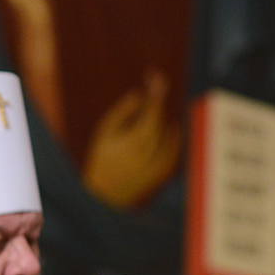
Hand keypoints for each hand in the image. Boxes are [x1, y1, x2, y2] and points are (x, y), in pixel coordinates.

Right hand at [81, 71, 180, 209]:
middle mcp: (142, 155)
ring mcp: (153, 167)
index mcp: (127, 143)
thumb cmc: (100, 160)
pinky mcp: (159, 175)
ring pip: (168, 137)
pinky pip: (173, 154)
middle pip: (158, 123)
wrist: (101, 196)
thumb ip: (122, 112)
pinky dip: (174, 140)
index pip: (149, 113)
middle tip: (156, 88)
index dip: (155, 94)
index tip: (155, 78)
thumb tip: (140, 94)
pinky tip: (171, 130)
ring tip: (154, 114)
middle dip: (158, 104)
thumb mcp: (104, 133)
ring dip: (165, 121)